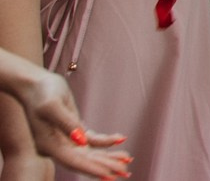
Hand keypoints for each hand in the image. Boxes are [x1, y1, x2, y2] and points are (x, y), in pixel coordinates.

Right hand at [10, 64, 127, 179]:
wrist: (35, 84)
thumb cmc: (42, 92)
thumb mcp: (52, 106)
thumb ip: (67, 124)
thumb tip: (81, 141)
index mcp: (49, 145)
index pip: (73, 161)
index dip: (92, 168)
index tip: (109, 175)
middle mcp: (56, 146)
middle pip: (83, 161)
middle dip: (104, 166)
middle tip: (125, 172)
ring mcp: (65, 140)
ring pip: (89, 153)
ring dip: (107, 157)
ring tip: (127, 159)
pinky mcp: (73, 131)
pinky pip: (91, 141)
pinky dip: (105, 142)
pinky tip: (119, 139)